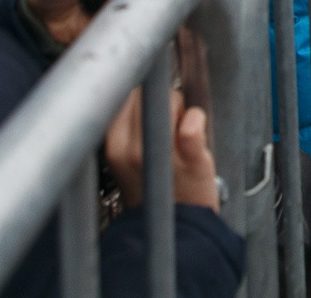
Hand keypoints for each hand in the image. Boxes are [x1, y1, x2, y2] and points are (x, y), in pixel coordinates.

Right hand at [105, 88, 220, 210]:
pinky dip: (197, 119)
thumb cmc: (154, 185)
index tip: (149, 102)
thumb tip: (137, 83)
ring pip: (170, 99)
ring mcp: (160, 155)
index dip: (141, 92)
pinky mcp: (192, 159)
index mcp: (113, 144)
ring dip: (180, 108)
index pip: (124, 92)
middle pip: (146, 91)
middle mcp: (131, 149)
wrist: (175, 228)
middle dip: (159, 97)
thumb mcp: (125, 155)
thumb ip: (127, 121)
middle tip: (166, 121)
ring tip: (179, 131)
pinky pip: (192, 124)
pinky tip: (195, 129)